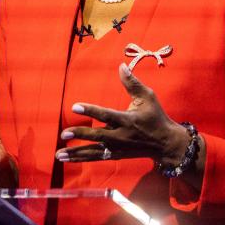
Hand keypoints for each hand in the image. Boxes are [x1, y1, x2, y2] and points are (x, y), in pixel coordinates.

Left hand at [56, 64, 200, 175]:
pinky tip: (67, 158)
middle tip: (64, 133)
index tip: (74, 106)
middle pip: (97, 135)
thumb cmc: (155, 117)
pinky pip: (96, 157)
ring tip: (59, 154)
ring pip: (94, 151)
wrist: (165, 144)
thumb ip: (133, 83)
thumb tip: (121, 65)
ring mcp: (117, 148)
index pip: (106, 114)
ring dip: (76, 153)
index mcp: (127, 120)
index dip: (90, 110)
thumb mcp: (148, 97)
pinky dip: (81, 158)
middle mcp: (121, 135)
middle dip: (80, 134)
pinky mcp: (115, 155)